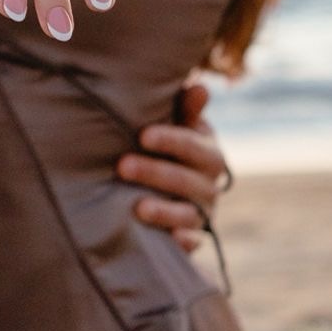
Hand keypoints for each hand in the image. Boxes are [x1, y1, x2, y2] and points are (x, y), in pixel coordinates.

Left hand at [116, 82, 231, 251]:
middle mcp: (209, 185)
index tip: (144, 135)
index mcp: (207, 154)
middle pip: (191, 182)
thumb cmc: (165, 148)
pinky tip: (165, 240)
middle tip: (123, 165)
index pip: (197, 147)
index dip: (173, 140)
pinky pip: (191, 244)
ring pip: (190, 215)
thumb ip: (185, 109)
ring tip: (136, 206)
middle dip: (157, 173)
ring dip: (165, 211)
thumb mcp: (176, 126)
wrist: (163, 190)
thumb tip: (199, 86)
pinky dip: (180, 242)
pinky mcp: (192, 239)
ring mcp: (201, 214)